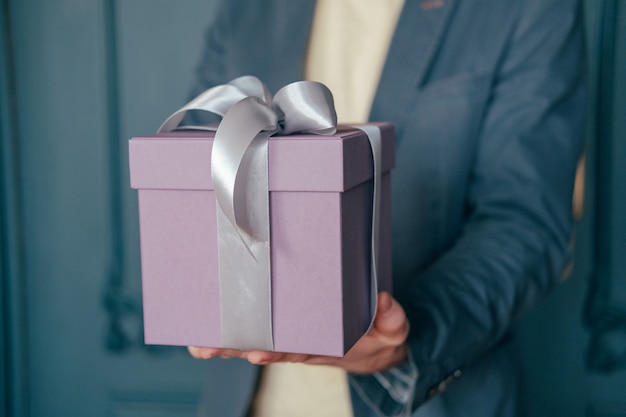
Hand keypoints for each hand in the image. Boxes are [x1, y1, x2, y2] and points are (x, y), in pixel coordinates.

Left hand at [188, 291, 408, 373]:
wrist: (370, 342)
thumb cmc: (377, 335)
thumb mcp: (392, 330)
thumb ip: (392, 320)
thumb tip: (386, 302)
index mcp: (324, 347)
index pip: (297, 351)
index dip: (277, 352)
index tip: (257, 352)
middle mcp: (300, 346)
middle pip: (264, 349)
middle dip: (237, 349)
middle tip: (210, 348)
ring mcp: (289, 338)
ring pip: (252, 342)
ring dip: (225, 344)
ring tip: (199, 345)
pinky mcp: (284, 328)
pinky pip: (254, 331)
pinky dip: (230, 332)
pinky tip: (203, 334)